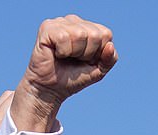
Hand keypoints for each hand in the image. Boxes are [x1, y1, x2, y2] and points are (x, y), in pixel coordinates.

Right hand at [10, 15, 117, 132]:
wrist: (51, 89)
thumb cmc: (73, 78)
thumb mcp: (98, 71)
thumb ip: (109, 59)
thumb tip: (110, 46)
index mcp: (88, 27)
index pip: (106, 34)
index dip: (98, 53)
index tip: (86, 60)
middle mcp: (74, 21)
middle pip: (95, 34)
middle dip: (87, 54)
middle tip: (74, 60)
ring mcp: (60, 22)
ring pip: (80, 34)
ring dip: (74, 53)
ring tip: (65, 57)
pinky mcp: (47, 28)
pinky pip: (64, 37)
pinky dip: (62, 52)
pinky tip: (56, 54)